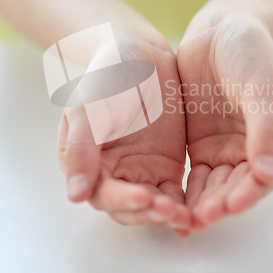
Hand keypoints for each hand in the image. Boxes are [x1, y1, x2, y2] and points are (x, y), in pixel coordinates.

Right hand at [57, 32, 189, 229]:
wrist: (139, 56)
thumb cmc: (107, 77)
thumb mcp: (88, 107)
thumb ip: (81, 148)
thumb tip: (75, 195)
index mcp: (86, 163)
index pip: (103, 193)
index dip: (122, 200)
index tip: (144, 197)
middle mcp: (112, 173)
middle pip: (129, 208)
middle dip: (149, 213)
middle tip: (170, 211)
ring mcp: (141, 172)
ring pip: (152, 206)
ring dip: (167, 214)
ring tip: (186, 216)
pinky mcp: (166, 168)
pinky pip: (174, 194)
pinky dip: (184, 205)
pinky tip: (197, 211)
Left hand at [177, 16, 272, 231]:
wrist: (219, 31)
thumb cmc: (250, 53)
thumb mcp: (261, 89)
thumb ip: (264, 131)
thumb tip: (268, 173)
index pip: (267, 174)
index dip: (249, 192)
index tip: (230, 206)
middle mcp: (258, 151)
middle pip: (240, 185)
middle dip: (222, 204)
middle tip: (202, 219)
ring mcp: (229, 149)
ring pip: (217, 185)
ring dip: (203, 203)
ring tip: (186, 221)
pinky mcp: (203, 146)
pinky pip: (196, 175)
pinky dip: (187, 191)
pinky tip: (174, 206)